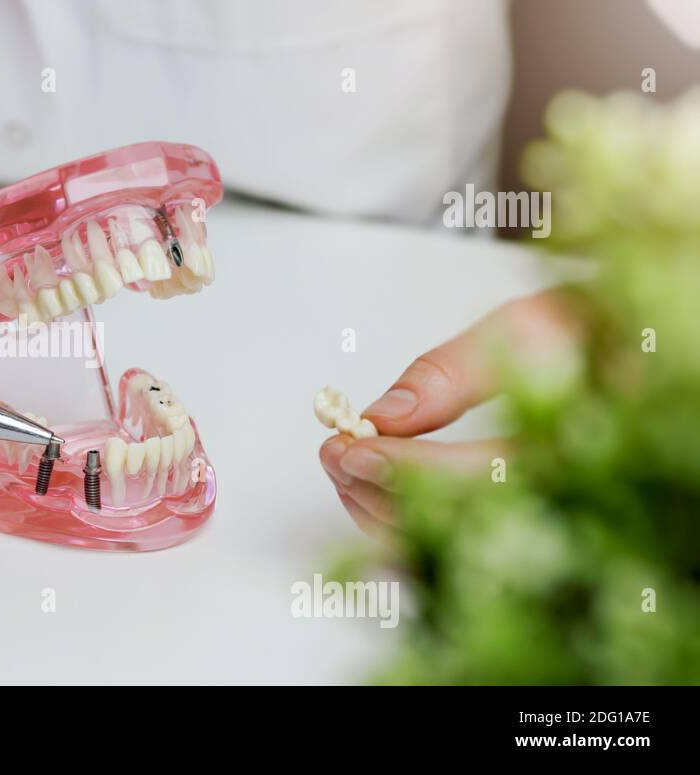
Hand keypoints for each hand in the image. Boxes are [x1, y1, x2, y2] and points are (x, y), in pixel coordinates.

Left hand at [318, 290, 581, 539]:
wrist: (644, 349)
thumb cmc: (604, 331)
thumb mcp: (535, 326)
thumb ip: (455, 372)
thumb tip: (385, 414)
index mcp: (589, 451)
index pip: (484, 479)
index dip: (406, 467)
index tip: (352, 444)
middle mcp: (577, 505)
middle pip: (463, 528)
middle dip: (381, 492)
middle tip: (333, 453)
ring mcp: (555, 527)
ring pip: (457, 553)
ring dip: (385, 514)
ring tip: (345, 465)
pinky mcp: (531, 532)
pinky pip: (461, 555)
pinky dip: (408, 530)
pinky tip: (373, 495)